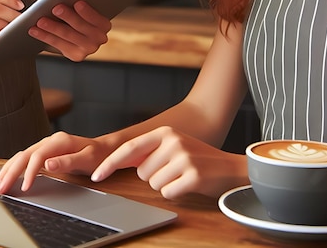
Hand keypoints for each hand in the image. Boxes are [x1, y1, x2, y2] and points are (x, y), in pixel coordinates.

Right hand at [0, 131, 111, 193]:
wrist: (104, 149)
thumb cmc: (97, 155)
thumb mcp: (87, 159)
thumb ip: (67, 161)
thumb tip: (47, 164)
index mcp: (59, 141)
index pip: (38, 156)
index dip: (29, 172)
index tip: (24, 188)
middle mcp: (50, 140)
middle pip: (25, 155)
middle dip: (11, 172)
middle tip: (0, 189)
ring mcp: (46, 145)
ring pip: (22, 156)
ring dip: (9, 170)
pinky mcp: (45, 151)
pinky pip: (26, 158)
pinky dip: (14, 167)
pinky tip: (7, 174)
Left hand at [29, 0, 110, 60]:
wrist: (79, 31)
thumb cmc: (78, 13)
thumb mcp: (81, 6)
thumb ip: (76, 2)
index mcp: (104, 24)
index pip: (96, 18)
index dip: (87, 11)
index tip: (77, 3)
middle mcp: (99, 39)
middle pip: (81, 27)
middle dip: (68, 17)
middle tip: (56, 8)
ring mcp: (87, 49)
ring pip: (67, 36)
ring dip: (52, 28)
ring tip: (40, 21)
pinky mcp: (75, 55)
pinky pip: (58, 44)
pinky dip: (44, 36)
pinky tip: (35, 30)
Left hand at [90, 126, 245, 199]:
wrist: (231, 167)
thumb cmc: (198, 160)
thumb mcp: (173, 147)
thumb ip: (150, 151)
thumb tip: (120, 160)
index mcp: (165, 132)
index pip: (130, 148)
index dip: (110, 163)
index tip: (95, 175)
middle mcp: (172, 141)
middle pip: (142, 172)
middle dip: (155, 176)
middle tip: (175, 170)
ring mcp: (183, 157)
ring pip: (153, 184)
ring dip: (166, 185)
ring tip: (183, 175)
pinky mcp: (192, 175)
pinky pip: (168, 193)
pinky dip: (176, 193)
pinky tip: (190, 184)